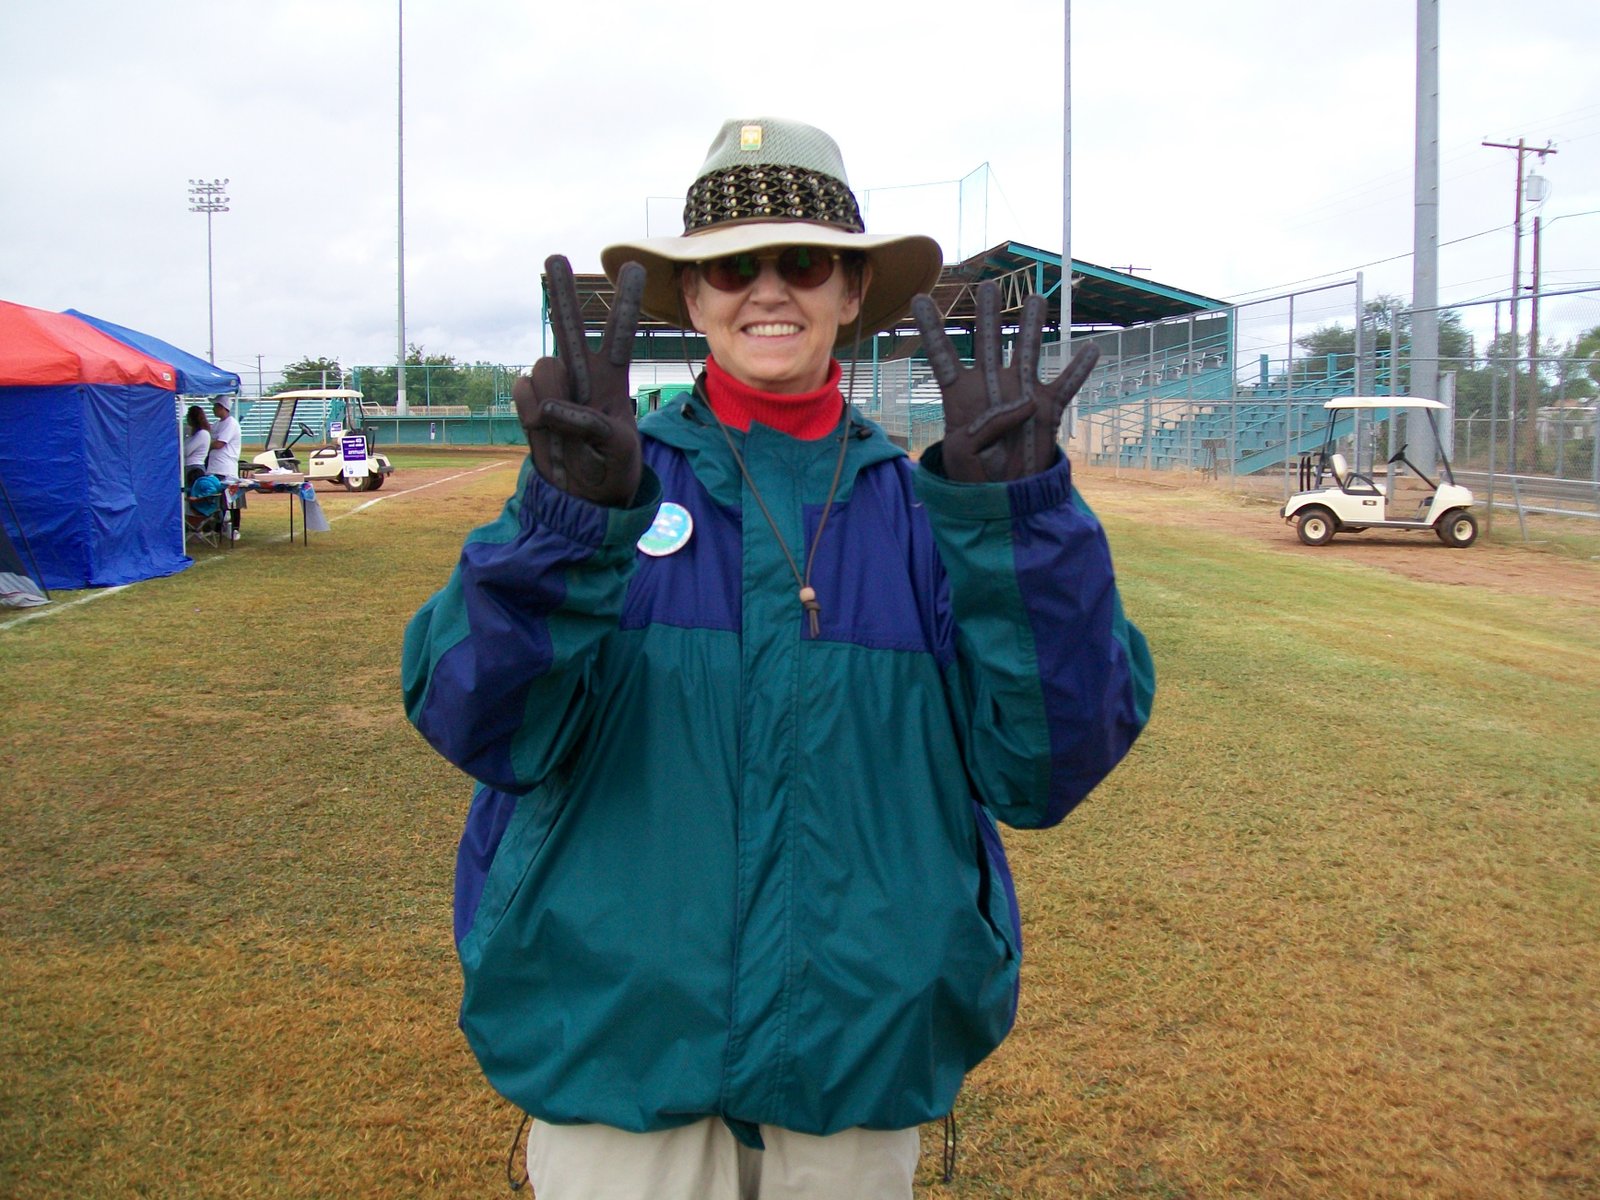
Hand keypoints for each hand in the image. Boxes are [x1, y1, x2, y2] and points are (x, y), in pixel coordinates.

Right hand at [513, 254, 644, 505]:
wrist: (584, 497)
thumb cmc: (614, 470)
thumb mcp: (620, 451)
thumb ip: (590, 424)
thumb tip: (548, 408)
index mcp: (613, 378)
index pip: (620, 334)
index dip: (625, 301)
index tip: (633, 265)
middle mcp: (581, 373)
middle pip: (570, 326)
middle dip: (562, 291)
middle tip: (555, 256)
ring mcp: (553, 386)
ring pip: (545, 367)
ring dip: (553, 396)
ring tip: (566, 427)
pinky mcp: (530, 401)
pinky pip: (524, 392)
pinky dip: (532, 414)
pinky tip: (545, 432)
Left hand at [910, 282, 1099, 482]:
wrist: (1001, 495)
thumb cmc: (973, 474)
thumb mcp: (961, 453)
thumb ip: (983, 427)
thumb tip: (1024, 402)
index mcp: (961, 395)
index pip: (943, 356)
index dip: (931, 329)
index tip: (919, 299)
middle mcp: (992, 385)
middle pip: (989, 342)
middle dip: (988, 315)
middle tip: (988, 287)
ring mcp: (1022, 392)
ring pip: (1028, 350)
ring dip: (1031, 325)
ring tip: (1034, 298)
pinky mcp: (1048, 408)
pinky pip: (1067, 385)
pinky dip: (1080, 370)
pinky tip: (1093, 349)